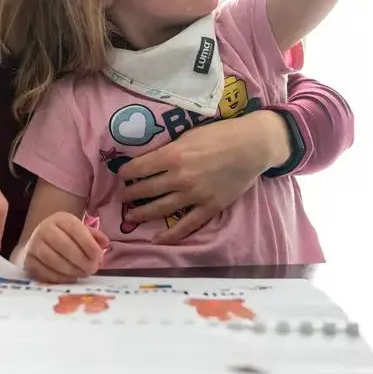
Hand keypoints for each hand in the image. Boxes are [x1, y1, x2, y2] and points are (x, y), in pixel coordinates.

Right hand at [23, 212, 109, 282]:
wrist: (39, 244)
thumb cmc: (65, 238)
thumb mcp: (80, 232)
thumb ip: (94, 236)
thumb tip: (105, 243)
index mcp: (60, 219)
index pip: (75, 228)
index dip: (88, 244)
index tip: (98, 257)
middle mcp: (44, 229)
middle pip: (63, 245)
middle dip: (81, 259)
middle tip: (92, 269)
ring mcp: (33, 245)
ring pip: (52, 259)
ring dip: (70, 270)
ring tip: (82, 274)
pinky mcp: (28, 261)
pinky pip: (43, 271)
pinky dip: (59, 278)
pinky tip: (70, 279)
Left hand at [116, 109, 288, 243]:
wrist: (252, 146)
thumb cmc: (221, 134)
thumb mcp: (189, 135)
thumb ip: (170, 149)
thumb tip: (149, 160)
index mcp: (173, 155)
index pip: (138, 168)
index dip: (125, 173)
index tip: (121, 175)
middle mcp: (180, 177)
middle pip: (145, 190)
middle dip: (129, 194)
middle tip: (122, 197)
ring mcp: (195, 195)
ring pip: (160, 209)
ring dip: (141, 214)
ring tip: (131, 216)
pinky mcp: (210, 207)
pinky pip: (186, 226)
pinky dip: (170, 235)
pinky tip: (157, 239)